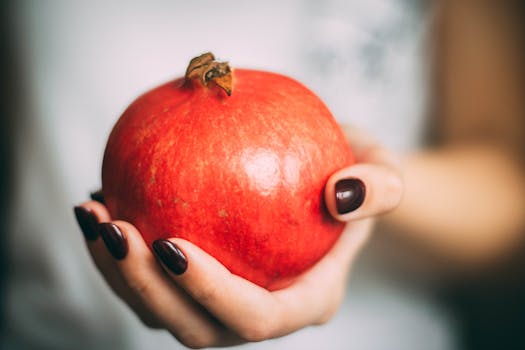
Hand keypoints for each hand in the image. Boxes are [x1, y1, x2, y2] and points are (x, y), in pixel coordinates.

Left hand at [73, 126, 401, 347]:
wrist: (331, 184)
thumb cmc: (357, 179)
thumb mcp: (382, 171)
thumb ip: (378, 185)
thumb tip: (342, 193)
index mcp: (305, 300)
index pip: (256, 317)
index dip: (209, 294)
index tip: (170, 243)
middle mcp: (261, 312)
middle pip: (196, 329)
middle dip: (147, 290)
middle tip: (114, 229)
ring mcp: (225, 300)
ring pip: (163, 311)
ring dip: (118, 273)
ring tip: (92, 214)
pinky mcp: (200, 280)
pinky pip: (153, 278)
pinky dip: (119, 250)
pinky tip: (102, 198)